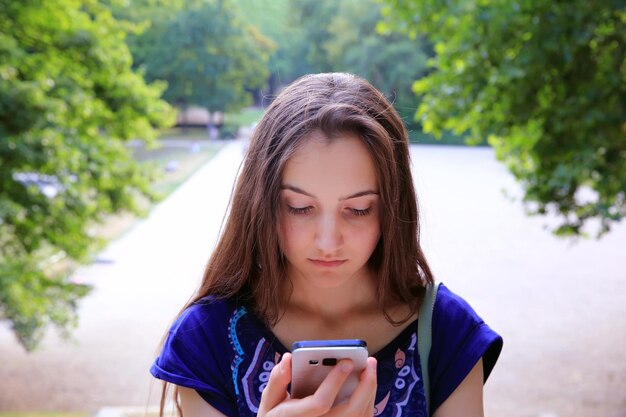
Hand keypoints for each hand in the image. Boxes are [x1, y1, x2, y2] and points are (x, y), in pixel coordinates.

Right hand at [257, 353, 377, 416]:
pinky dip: (368, 400)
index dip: (334, 382)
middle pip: (351, 412)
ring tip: (370, 367)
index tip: (346, 362)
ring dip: (369, 390)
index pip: (321, 403)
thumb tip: (289, 358)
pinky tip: (366, 383)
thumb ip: (278, 380)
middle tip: (369, 360)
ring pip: (361, 416)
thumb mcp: (270, 401)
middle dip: (365, 385)